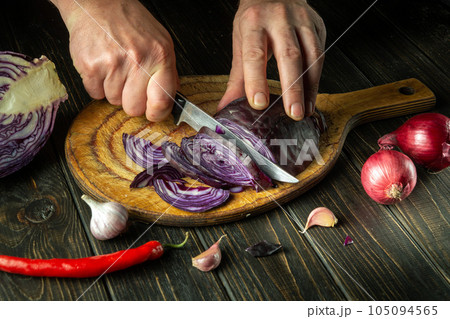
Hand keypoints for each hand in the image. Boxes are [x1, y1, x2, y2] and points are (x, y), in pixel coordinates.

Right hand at [52, 0, 177, 121]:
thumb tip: (172, 96)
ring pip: (113, 101)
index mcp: (160, 56)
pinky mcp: (90, 66)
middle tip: (128, 81)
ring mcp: (113, 64)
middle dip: (130, 100)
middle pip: (134, 108)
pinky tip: (101, 67)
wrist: (97, 3)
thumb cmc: (130, 23)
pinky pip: (94, 94)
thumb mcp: (160, 41)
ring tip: (113, 67)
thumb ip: (168, 71)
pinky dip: (96, 85)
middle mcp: (138, 60)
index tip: (152, 113)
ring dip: (112, 89)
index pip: (162, 101)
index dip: (156, 113)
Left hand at [218, 0, 325, 119]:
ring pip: (311, 57)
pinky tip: (311, 98)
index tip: (259, 103)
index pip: (255, 54)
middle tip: (292, 113)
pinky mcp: (317, 26)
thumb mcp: (240, 43)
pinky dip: (316, 80)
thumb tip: (227, 107)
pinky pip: (320, 55)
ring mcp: (301, 21)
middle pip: (289, 56)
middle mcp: (279, 19)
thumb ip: (236, 78)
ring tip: (303, 111)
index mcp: (254, 23)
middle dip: (292, 88)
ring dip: (309, 88)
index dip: (256, 80)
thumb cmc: (255, 20)